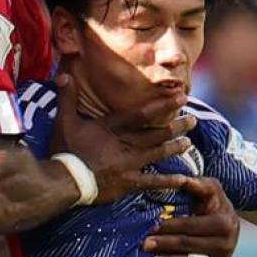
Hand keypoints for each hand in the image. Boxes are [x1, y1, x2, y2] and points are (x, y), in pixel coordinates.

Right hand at [51, 73, 193, 202]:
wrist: (65, 181)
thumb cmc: (65, 151)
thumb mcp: (64, 121)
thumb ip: (67, 97)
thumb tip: (63, 73)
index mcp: (114, 127)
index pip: (144, 113)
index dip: (164, 104)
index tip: (182, 96)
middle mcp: (127, 143)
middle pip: (157, 133)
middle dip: (177, 126)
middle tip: (193, 120)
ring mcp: (130, 164)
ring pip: (158, 153)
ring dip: (175, 147)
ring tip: (189, 143)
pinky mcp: (128, 182)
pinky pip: (153, 182)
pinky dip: (169, 181)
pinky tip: (183, 180)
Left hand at [143, 177, 239, 256]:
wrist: (230, 220)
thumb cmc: (214, 201)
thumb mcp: (210, 188)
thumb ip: (195, 184)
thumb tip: (179, 178)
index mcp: (224, 222)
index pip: (191, 225)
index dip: (170, 226)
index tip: (150, 226)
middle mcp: (226, 243)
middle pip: (189, 244)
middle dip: (165, 244)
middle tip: (143, 244)